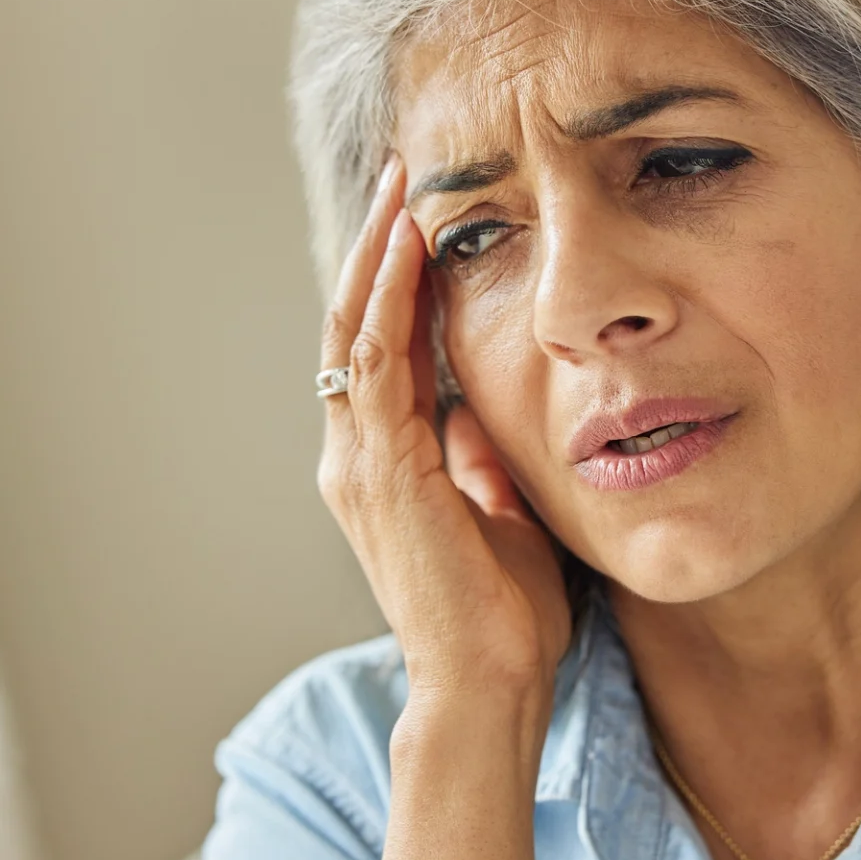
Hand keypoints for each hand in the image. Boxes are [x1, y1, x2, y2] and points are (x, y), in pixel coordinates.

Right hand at [317, 155, 572, 707]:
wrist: (487, 685)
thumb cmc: (504, 617)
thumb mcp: (503, 515)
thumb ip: (484, 463)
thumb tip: (482, 413)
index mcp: (382, 467)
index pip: (382, 351)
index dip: (398, 282)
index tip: (422, 218)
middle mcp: (355, 458)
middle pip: (355, 326)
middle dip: (377, 248)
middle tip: (400, 174)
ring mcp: (359, 464)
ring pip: (355, 332)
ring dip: (378, 256)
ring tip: (400, 186)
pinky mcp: (380, 472)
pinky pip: (376, 363)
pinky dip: (389, 300)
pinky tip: (409, 247)